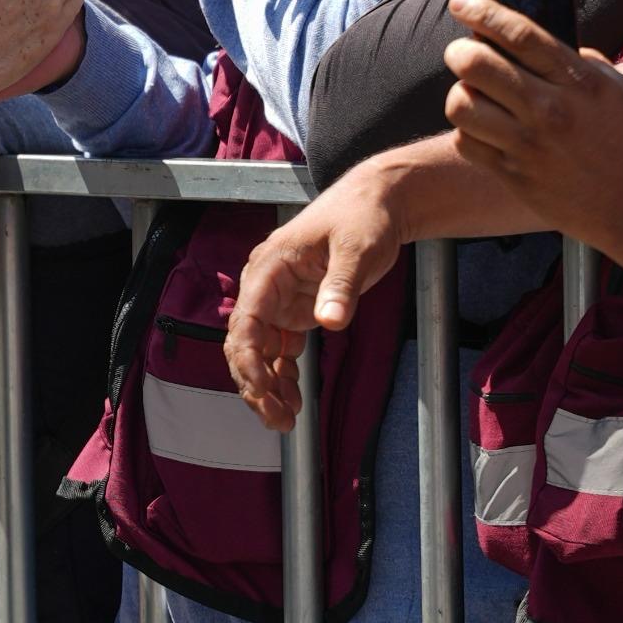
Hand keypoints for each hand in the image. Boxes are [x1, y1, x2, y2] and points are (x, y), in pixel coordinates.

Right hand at [223, 167, 407, 430]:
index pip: (244, 320)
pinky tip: (292, 400)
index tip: (263, 388)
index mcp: (269, 267)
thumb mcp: (357, 249)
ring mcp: (278, 301)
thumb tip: (330, 321)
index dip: (248, 359)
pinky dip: (282, 376)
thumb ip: (341, 285)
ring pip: (259, 353)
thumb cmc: (362, 216)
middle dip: (254, 383)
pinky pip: (279, 350)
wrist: (377, 203)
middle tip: (277, 418)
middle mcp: (266, 286)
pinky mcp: (295, 310)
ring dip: (267, 386)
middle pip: (244, 343)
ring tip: (285, 420)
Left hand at [443, 0, 622, 257]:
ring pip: (460, 104)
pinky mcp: (514, 176)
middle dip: (459, 52)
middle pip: (475, 65)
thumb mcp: (619, 89)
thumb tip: (534, 43)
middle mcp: (550, 110)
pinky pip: (466, 142)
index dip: (482, 11)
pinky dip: (467, 131)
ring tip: (474, 95)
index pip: (519, 34)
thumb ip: (579, 61)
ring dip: (460, 94)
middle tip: (462, 53)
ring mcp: (529, 146)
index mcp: (578, 81)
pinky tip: (484, 129)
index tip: (460, 0)